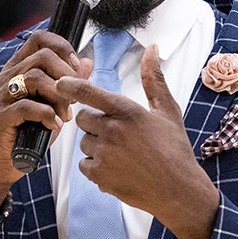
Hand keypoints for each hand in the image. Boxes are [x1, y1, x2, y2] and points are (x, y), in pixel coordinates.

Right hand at [0, 31, 89, 238]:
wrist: (1, 165)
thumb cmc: (27, 135)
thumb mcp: (53, 105)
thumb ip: (68, 84)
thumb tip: (88, 63)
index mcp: (18, 69)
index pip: (39, 39)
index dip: (62, 47)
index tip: (76, 68)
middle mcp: (6, 77)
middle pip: (42, 56)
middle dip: (66, 75)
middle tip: (74, 97)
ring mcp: (0, 96)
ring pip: (34, 78)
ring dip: (58, 96)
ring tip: (65, 114)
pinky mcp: (0, 117)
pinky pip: (26, 106)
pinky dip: (46, 114)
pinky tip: (55, 125)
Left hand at [58, 45, 219, 238]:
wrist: (178, 189)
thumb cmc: (175, 148)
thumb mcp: (167, 110)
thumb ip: (153, 79)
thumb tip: (151, 48)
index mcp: (127, 111)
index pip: (89, 93)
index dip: (70, 85)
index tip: (59, 83)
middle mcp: (112, 130)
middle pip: (84, 119)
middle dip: (95, 124)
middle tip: (118, 134)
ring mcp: (104, 154)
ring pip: (83, 142)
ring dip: (95, 146)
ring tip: (121, 154)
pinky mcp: (100, 176)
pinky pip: (84, 164)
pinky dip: (95, 166)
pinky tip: (116, 168)